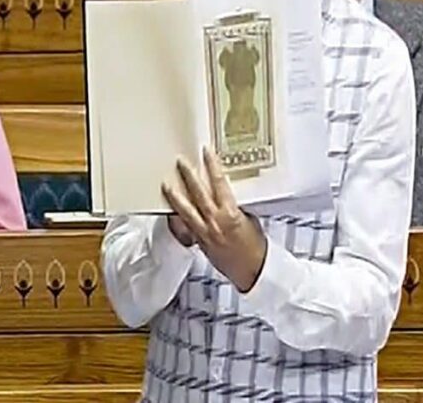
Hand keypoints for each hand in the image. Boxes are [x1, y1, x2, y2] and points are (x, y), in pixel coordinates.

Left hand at [161, 147, 266, 292]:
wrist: (253, 270)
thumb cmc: (256, 247)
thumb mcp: (250, 219)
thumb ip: (235, 206)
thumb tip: (226, 195)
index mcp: (231, 212)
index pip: (219, 182)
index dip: (212, 165)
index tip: (206, 153)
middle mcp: (215, 221)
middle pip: (198, 192)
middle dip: (189, 175)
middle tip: (180, 162)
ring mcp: (205, 232)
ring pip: (185, 210)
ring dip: (175, 196)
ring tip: (166, 185)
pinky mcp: (200, 242)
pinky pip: (185, 227)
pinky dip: (177, 218)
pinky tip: (171, 212)